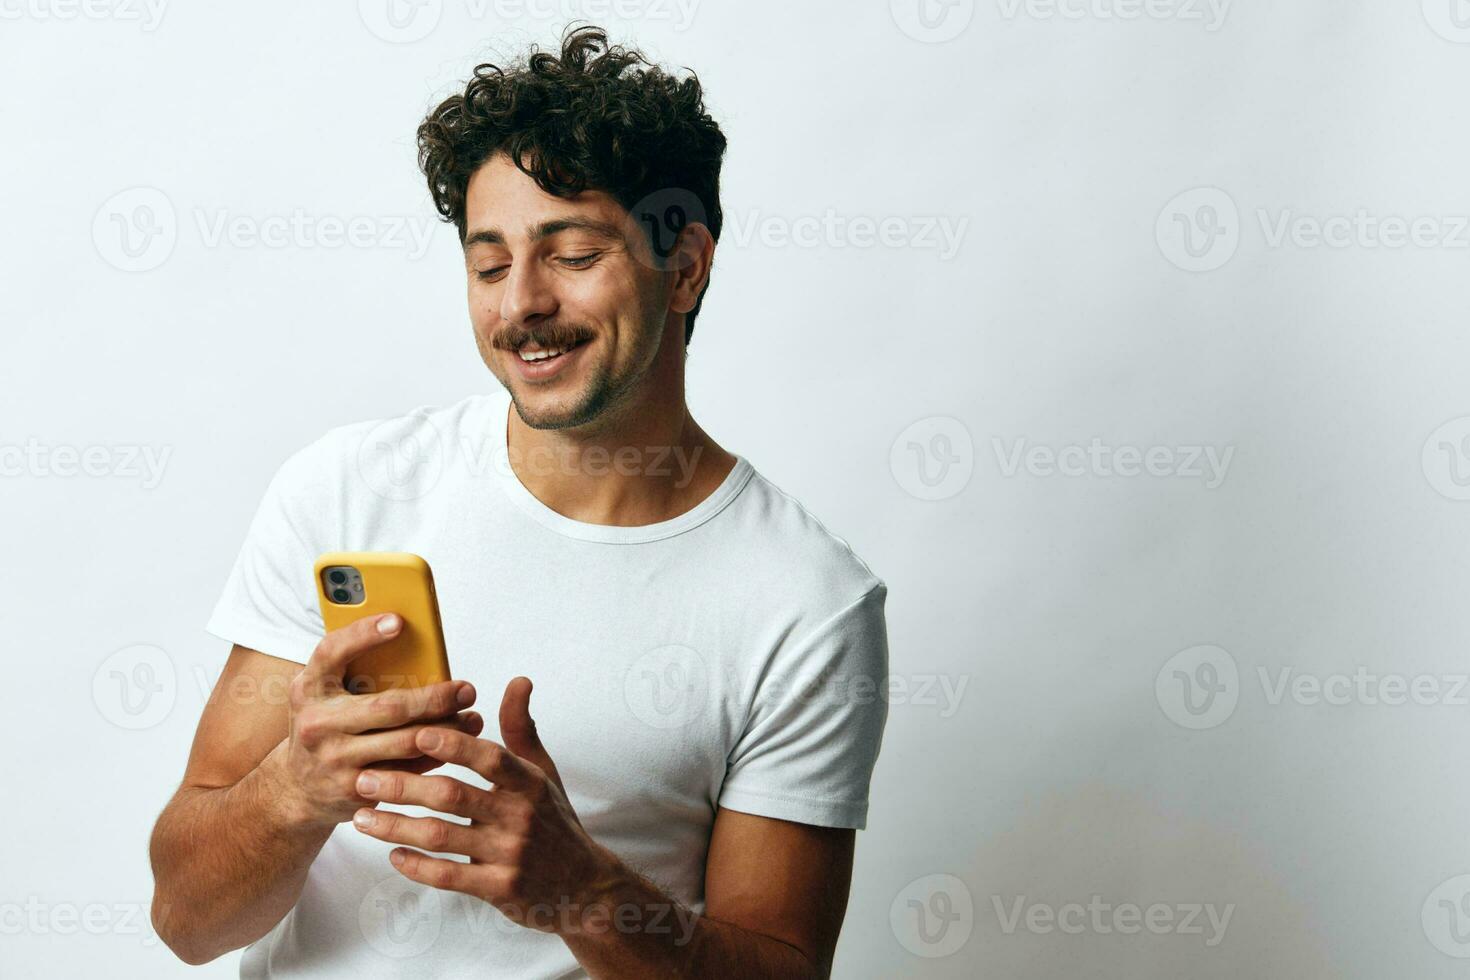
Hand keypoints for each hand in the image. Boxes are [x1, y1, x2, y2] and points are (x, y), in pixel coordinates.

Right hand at [272, 612, 483, 828]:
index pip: (332, 652)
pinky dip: (436, 756)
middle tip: (466, 689)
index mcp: (309, 688)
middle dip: (435, 697)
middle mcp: (317, 723)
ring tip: (471, 717)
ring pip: (406, 742)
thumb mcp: (323, 694)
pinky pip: (408, 771)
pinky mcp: (356, 789)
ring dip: (447, 729)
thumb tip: (416, 646)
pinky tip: (457, 744)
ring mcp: (336, 760)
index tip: (398, 621)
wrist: (296, 789)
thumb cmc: (324, 726)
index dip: (363, 634)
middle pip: (388, 706)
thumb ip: (354, 671)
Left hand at [349, 677, 621, 932]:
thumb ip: (521, 728)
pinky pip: (448, 876)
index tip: (415, 730)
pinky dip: (417, 866)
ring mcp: (509, 855)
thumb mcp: (543, 772)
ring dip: (396, 827)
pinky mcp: (498, 889)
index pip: (489, 757)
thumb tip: (518, 680)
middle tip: (364, 778)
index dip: (454, 744)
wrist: (582, 885)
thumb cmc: (554, 820)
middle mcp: (520, 817)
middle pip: (453, 795)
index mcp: (530, 783)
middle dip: (404, 786)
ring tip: (362, 818)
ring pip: (442, 837)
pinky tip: (392, 855)